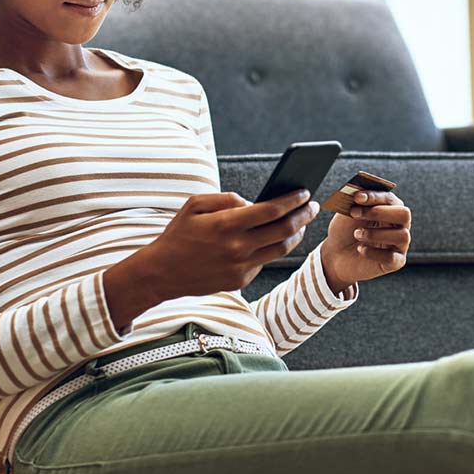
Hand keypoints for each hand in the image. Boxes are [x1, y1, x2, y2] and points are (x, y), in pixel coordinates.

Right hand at [139, 189, 320, 298]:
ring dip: (296, 234)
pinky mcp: (240, 281)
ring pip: (281, 249)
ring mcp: (240, 267)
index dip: (293, 200)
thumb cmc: (178, 234)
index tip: (305, 192)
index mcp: (226, 224)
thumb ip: (227, 198)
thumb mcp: (195, 204)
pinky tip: (276, 238)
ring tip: (301, 222)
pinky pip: (264, 262)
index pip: (272, 210)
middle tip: (312, 206)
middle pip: (285, 230)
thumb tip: (254, 202)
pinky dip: (272, 248)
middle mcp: (237, 247)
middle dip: (304, 216)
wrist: (161, 273)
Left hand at [320, 190, 410, 291]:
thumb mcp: (347, 213)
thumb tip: (359, 192)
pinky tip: (361, 249)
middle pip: (404, 214)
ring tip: (357, 234)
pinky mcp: (395, 263)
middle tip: (356, 213)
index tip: (357, 197)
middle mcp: (399, 225)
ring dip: (375, 234)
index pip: (390, 199)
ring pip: (402, 236)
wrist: (336, 255)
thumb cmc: (345, 231)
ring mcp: (399, 245)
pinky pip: (392, 257)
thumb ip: (355, 202)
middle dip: (379, 212)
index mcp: (390, 209)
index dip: (375, 196)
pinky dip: (374, 252)